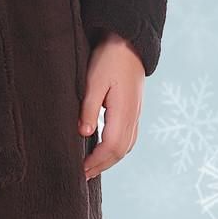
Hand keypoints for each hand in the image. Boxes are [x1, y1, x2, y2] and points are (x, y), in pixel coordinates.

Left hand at [79, 32, 144, 179]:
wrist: (129, 42)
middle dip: (102, 165)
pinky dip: (116, 149)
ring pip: (126, 146)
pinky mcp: (134, 109)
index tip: (80, 170)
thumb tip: (84, 134)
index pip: (111, 147)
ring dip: (109, 159)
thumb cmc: (108, 59)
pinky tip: (104, 149)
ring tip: (92, 167)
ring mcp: (136, 113)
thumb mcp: (93, 81)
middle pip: (120, 151)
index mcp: (124, 111)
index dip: (96, 162)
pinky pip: (128, 137)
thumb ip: (89, 108)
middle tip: (83, 176)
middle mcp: (133, 116)